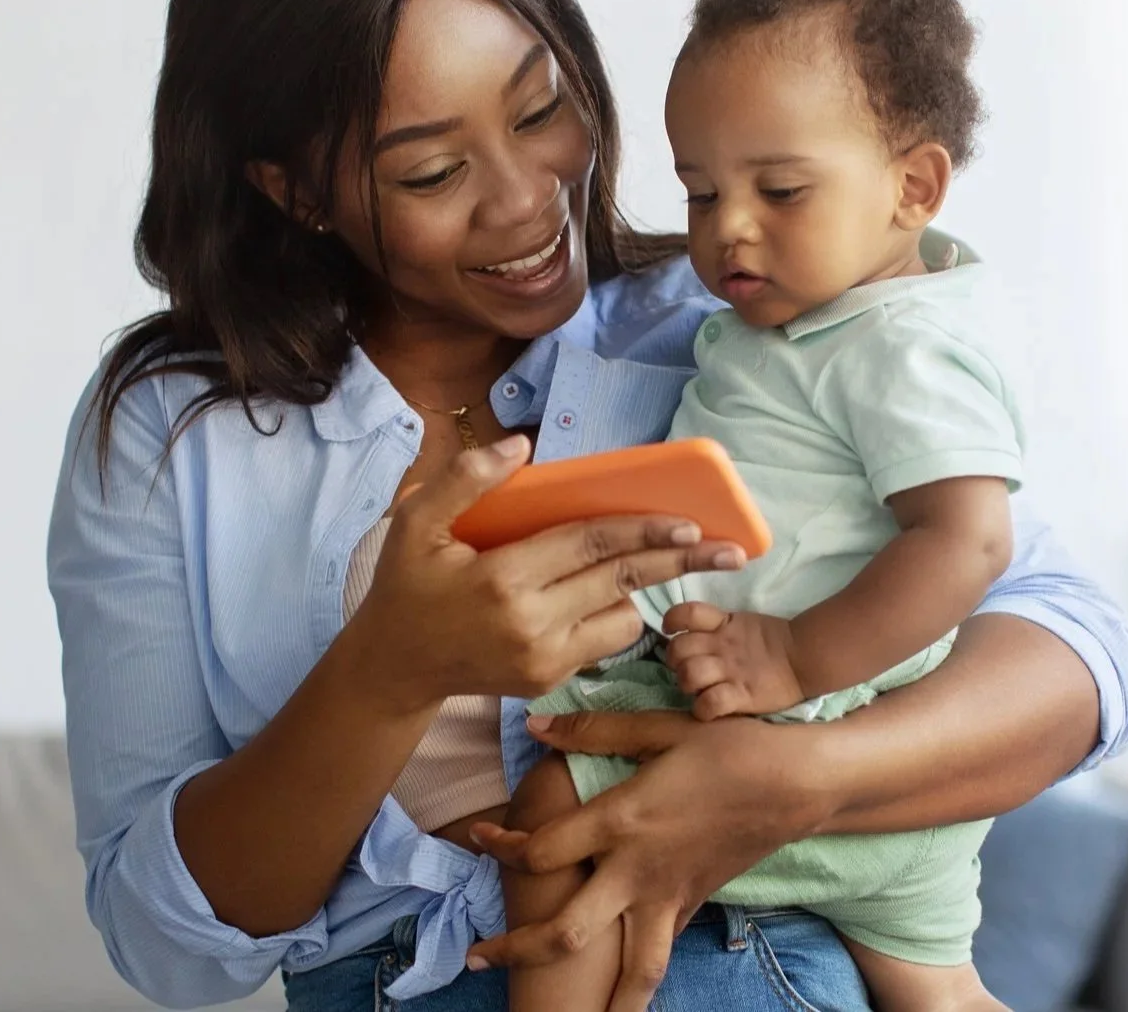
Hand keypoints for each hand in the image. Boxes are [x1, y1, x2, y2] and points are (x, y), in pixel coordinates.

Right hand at [337, 436, 746, 705]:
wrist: (395, 666)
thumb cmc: (406, 585)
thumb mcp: (415, 523)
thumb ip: (465, 480)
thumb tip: (523, 447)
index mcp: (502, 579)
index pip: (589, 546)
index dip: (642, 530)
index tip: (689, 521)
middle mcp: (531, 625)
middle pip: (622, 582)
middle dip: (680, 562)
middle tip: (731, 550)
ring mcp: (544, 660)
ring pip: (623, 619)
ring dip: (641, 589)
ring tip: (662, 564)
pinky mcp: (549, 681)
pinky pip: (603, 642)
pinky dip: (612, 615)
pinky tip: (605, 594)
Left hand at [465, 711, 834, 1011]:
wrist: (797, 783)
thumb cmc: (729, 748)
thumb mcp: (659, 728)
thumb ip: (593, 730)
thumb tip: (533, 726)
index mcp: (621, 822)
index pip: (540, 850)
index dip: (501, 846)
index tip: (480, 837)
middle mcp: (637, 871)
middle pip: (565, 933)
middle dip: (517, 950)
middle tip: (478, 959)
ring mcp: (668, 897)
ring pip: (628, 972)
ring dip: (597, 1004)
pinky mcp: (693, 905)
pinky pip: (659, 951)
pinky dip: (637, 976)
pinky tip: (617, 983)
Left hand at [661, 602, 806, 718]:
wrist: (805, 657)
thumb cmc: (772, 642)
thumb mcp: (741, 622)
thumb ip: (715, 625)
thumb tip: (683, 634)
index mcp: (722, 624)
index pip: (686, 612)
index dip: (671, 621)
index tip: (672, 631)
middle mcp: (721, 646)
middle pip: (678, 649)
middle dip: (675, 661)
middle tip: (687, 668)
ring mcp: (731, 671)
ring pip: (689, 675)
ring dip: (687, 684)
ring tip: (698, 689)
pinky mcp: (742, 695)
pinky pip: (710, 704)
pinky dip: (702, 709)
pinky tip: (707, 708)